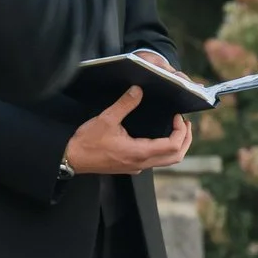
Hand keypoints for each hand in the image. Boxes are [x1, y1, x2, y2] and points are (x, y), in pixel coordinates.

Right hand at [64, 87, 192, 174]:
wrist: (72, 158)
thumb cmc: (87, 142)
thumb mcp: (106, 118)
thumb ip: (125, 104)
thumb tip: (138, 90)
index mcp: (139, 153)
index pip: (173, 146)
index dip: (181, 131)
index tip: (178, 117)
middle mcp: (141, 163)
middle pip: (176, 157)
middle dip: (185, 140)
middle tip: (185, 123)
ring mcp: (137, 167)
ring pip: (167, 161)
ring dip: (176, 145)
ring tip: (176, 128)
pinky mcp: (132, 166)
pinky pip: (156, 160)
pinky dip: (164, 149)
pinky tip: (158, 135)